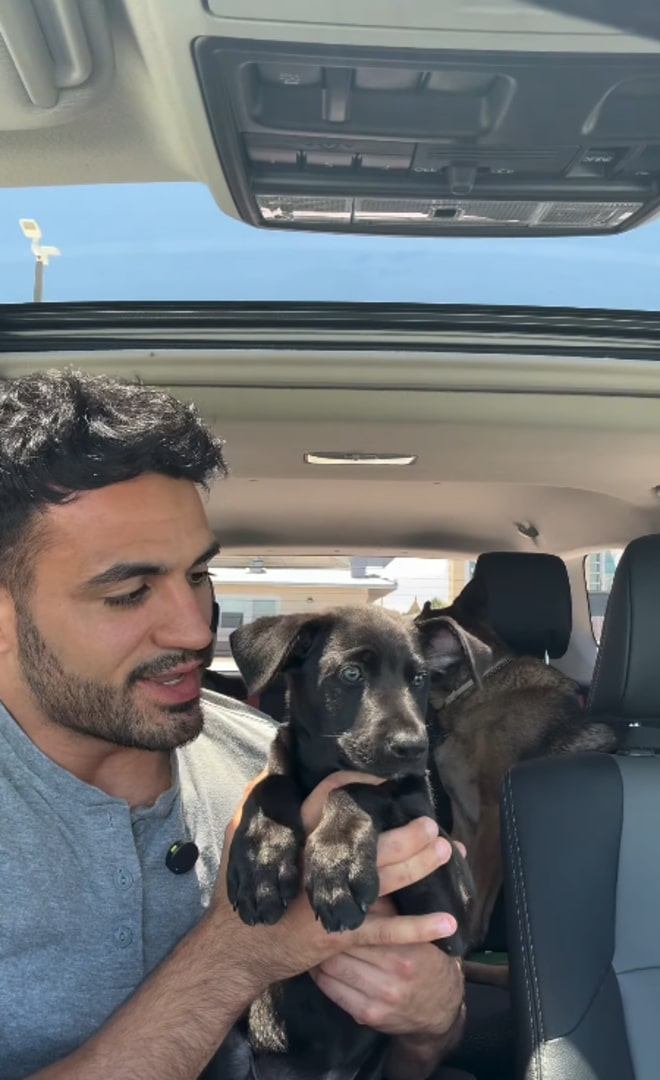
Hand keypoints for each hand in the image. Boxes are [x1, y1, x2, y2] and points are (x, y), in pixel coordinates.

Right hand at [210, 771, 457, 993]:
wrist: (237, 949)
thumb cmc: (240, 890)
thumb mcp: (240, 837)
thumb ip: (255, 801)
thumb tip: (269, 769)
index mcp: (296, 838)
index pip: (328, 800)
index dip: (357, 785)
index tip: (384, 778)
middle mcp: (317, 867)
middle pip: (371, 843)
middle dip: (407, 833)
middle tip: (432, 824)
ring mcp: (332, 902)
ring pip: (385, 880)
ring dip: (420, 866)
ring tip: (448, 852)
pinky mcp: (342, 934)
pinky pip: (387, 930)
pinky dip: (419, 927)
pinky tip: (447, 922)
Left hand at [309, 900, 464, 1036]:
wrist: (443, 1007)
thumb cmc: (426, 959)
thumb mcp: (417, 933)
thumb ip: (390, 912)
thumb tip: (362, 883)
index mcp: (405, 952)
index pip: (360, 930)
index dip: (340, 916)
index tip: (329, 905)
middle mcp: (392, 978)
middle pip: (341, 950)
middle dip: (326, 936)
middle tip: (313, 923)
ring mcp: (379, 1000)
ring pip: (332, 970)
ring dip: (320, 956)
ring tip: (314, 941)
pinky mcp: (368, 1016)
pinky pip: (333, 992)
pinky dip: (322, 977)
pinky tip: (320, 966)